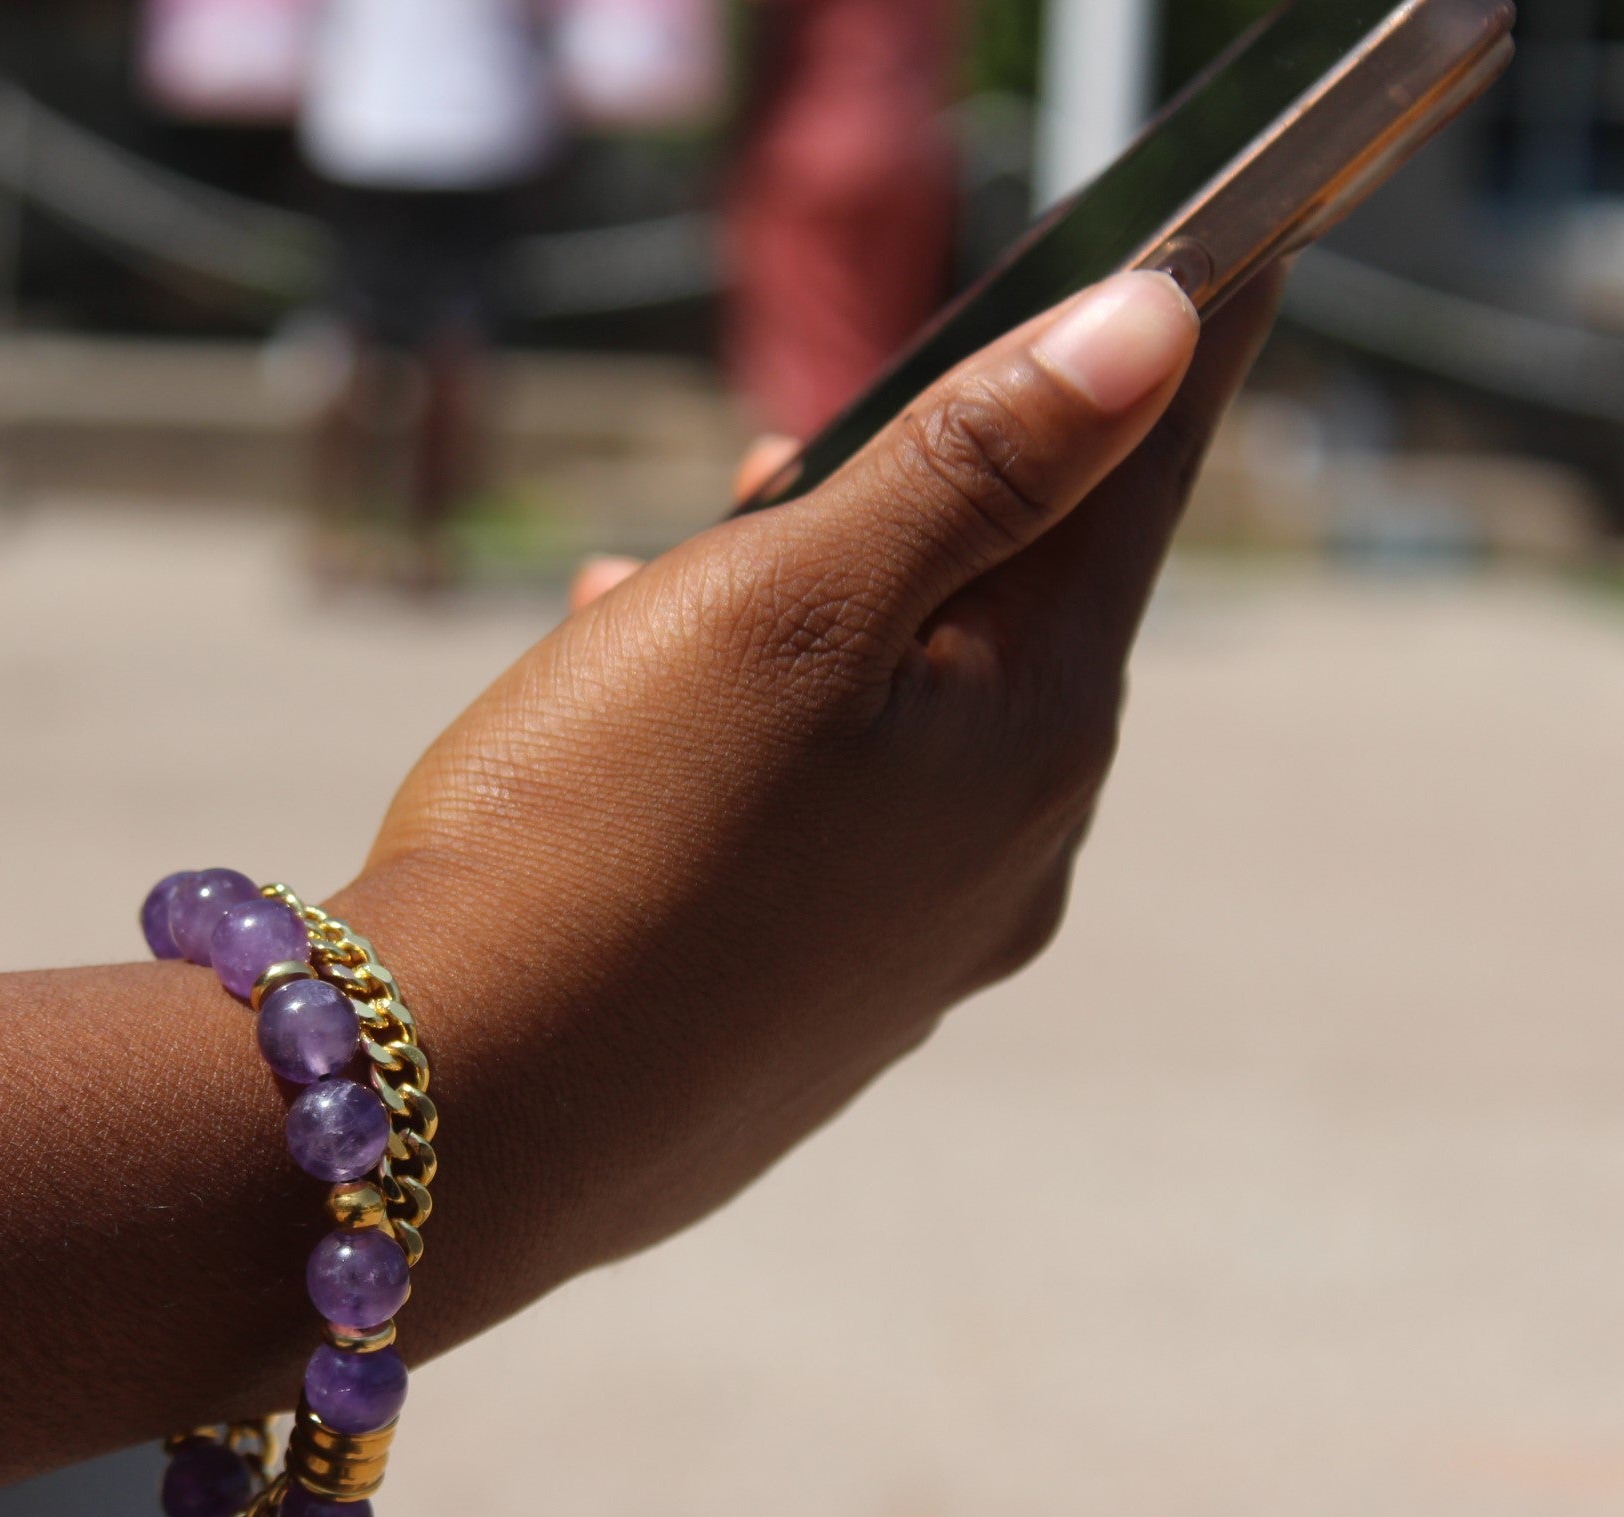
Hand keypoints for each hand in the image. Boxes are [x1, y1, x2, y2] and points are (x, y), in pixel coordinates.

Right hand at [337, 269, 1283, 1354]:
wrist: (452, 1115)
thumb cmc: (606, 825)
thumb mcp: (790, 601)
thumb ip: (974, 463)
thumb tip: (1152, 330)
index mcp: (1033, 737)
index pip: (1135, 498)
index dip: (1152, 367)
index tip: (1199, 266)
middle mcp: (1007, 858)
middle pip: (1002, 617)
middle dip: (907, 508)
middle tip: (781, 458)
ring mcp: (912, 954)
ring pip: (895, 724)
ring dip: (798, 625)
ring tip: (651, 595)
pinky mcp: (812, 1014)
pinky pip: (819, 831)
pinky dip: (751, 748)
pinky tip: (632, 734)